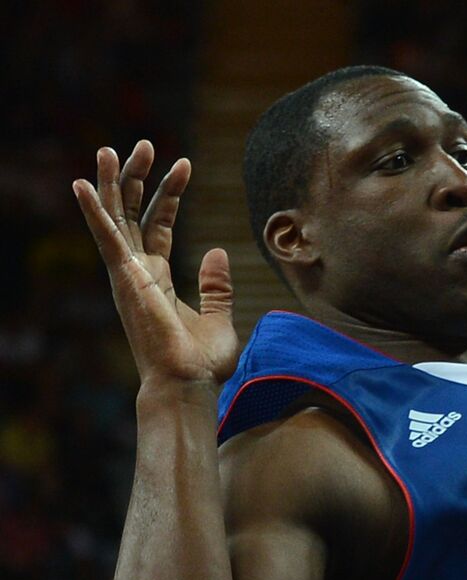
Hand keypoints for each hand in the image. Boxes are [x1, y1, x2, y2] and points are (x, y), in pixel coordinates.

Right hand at [73, 141, 237, 386]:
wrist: (187, 384)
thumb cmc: (199, 362)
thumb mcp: (218, 317)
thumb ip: (216, 286)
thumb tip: (217, 250)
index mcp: (155, 277)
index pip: (158, 225)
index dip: (169, 194)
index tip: (184, 164)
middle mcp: (135, 272)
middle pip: (132, 214)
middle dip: (138, 178)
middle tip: (145, 143)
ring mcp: (127, 275)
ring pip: (116, 219)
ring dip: (113, 183)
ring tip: (111, 149)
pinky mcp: (124, 279)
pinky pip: (106, 239)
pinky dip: (95, 211)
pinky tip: (84, 183)